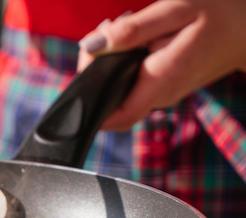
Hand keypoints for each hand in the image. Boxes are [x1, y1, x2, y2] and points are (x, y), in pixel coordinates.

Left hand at [77, 0, 245, 130]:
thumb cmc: (220, 12)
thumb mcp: (175, 10)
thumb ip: (131, 31)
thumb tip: (90, 46)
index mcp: (161, 81)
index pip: (114, 118)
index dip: (90, 103)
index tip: (86, 66)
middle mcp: (160, 96)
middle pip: (110, 102)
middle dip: (95, 69)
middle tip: (106, 30)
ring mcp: (162, 95)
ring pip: (118, 91)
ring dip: (109, 61)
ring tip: (121, 26)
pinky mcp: (162, 88)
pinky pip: (131, 83)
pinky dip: (123, 61)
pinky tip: (135, 36)